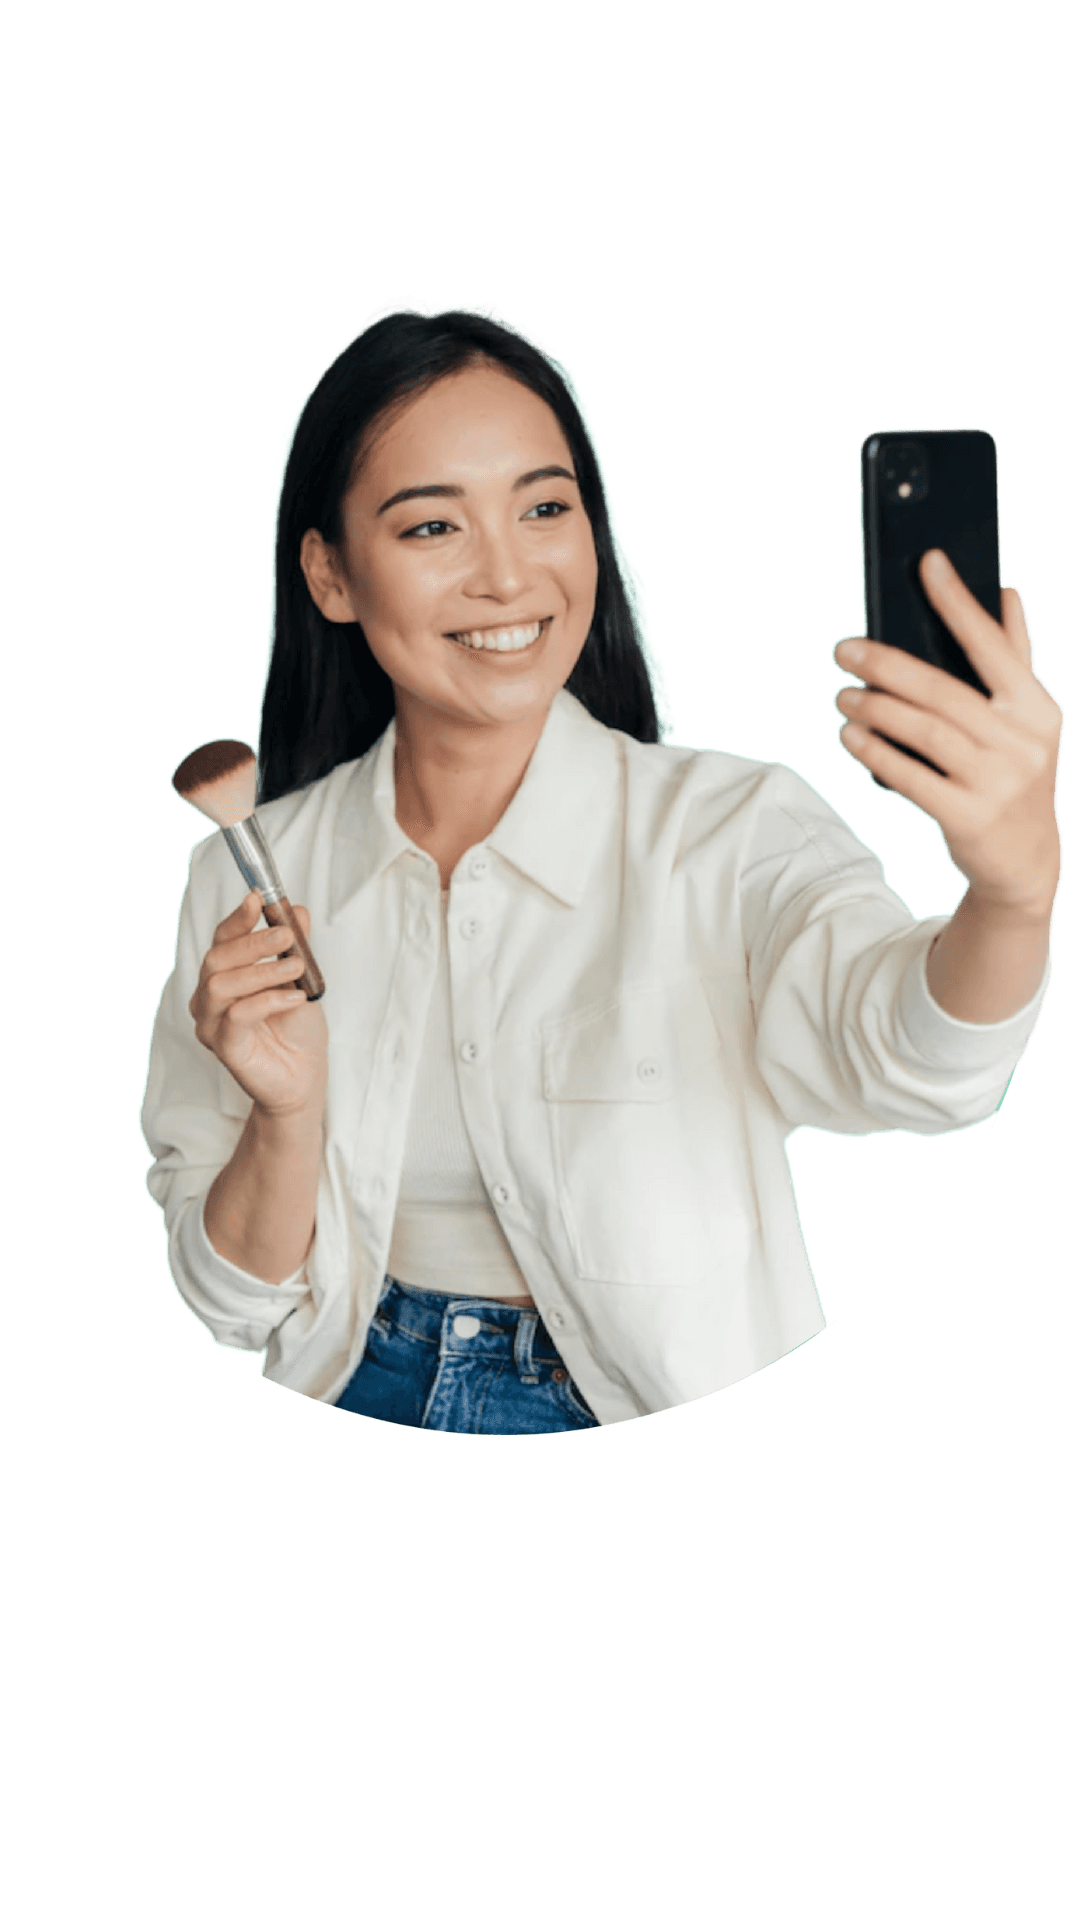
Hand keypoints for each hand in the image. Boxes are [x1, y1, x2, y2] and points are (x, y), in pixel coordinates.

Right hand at [189, 890, 327, 1115]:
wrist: (305, 1076)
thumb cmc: (297, 1030)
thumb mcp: (301, 979)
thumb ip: (294, 946)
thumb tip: (296, 910)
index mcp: (223, 976)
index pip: (221, 940)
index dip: (237, 918)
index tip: (258, 900)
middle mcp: (209, 999)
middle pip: (216, 959)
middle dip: (253, 943)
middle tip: (287, 937)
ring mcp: (211, 1024)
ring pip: (220, 984)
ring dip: (262, 971)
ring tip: (297, 968)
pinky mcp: (223, 1047)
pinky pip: (237, 1016)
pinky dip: (269, 1000)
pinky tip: (296, 999)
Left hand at [833, 550, 1063, 917]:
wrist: (1025, 861)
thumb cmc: (1014, 774)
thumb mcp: (1027, 720)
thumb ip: (1014, 659)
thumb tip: (1006, 591)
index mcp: (1036, 708)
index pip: (994, 645)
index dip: (960, 602)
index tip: (928, 562)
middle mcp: (1022, 742)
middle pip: (944, 691)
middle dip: (888, 664)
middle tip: (844, 648)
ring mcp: (998, 782)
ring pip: (925, 732)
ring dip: (876, 709)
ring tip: (843, 694)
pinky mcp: (969, 818)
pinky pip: (912, 777)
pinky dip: (877, 753)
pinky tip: (851, 735)